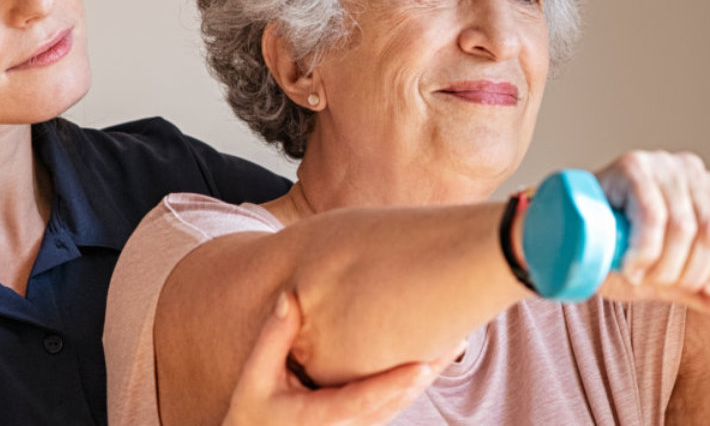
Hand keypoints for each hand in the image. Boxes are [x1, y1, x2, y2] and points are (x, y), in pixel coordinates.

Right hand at [221, 291, 440, 425]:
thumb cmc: (254, 409)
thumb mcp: (254, 376)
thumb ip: (273, 338)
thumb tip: (290, 297)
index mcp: (315, 419)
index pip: (361, 402)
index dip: (392, 384)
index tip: (422, 366)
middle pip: (394, 404)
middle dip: (425, 374)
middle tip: (455, 340)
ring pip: (400, 406)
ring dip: (427, 377)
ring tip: (454, 342)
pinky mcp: (362, 424)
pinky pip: (394, 405)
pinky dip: (415, 382)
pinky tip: (434, 357)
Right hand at [589, 150, 709, 317]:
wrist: (570, 242)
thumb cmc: (623, 257)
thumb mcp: (673, 280)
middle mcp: (694, 172)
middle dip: (693, 273)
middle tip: (665, 286)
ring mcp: (663, 165)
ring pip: (683, 227)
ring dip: (665, 267)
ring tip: (641, 278)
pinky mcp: (632, 166)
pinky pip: (652, 215)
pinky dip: (646, 251)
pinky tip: (632, 267)